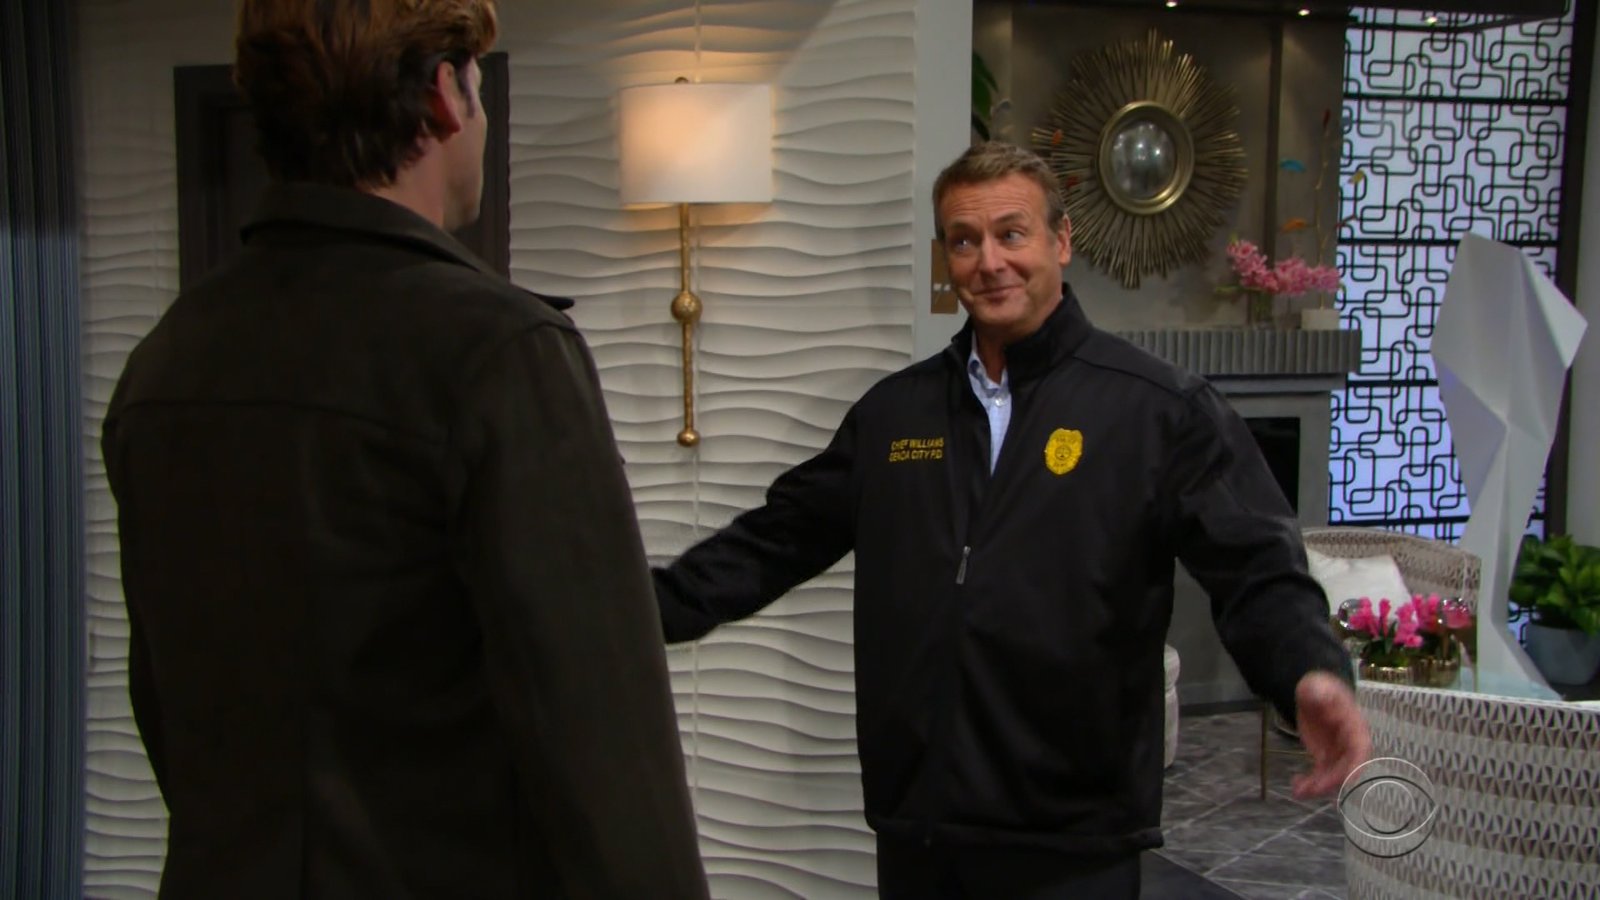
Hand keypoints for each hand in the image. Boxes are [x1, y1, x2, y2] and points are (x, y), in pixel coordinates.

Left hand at [1290, 671, 1370, 799]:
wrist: (1313, 694)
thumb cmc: (1319, 687)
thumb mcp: (1317, 685)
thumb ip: (1319, 690)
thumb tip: (1321, 695)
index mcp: (1353, 725)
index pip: (1360, 748)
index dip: (1356, 765)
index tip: (1347, 779)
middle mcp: (1349, 743)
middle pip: (1345, 767)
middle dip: (1331, 781)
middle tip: (1313, 788)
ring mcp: (1337, 752)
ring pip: (1332, 775)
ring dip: (1318, 787)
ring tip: (1299, 791)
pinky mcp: (1325, 757)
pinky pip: (1320, 774)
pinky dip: (1310, 783)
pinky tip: (1296, 787)